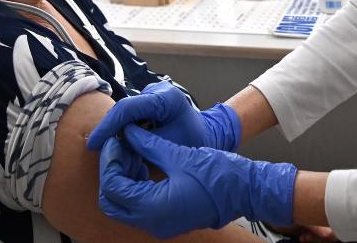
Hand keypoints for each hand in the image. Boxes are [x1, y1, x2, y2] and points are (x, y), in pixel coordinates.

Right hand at [86, 80, 239, 151]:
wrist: (206, 135)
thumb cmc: (193, 144)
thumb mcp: (168, 148)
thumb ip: (142, 144)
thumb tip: (115, 144)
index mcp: (166, 98)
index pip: (128, 108)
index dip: (107, 126)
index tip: (94, 145)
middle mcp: (158, 90)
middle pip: (123, 108)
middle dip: (109, 129)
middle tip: (97, 150)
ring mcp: (153, 93)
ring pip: (125, 111)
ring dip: (116, 130)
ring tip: (110, 150)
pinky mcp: (149, 99)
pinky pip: (130, 113)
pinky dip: (124, 128)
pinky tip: (121, 144)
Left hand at [99, 124, 296, 238]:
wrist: (245, 190)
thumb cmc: (218, 175)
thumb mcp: (179, 155)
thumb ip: (149, 144)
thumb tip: (128, 132)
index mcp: (154, 208)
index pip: (114, 188)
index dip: (110, 162)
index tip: (116, 139)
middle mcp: (153, 222)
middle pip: (112, 202)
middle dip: (111, 173)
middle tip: (119, 147)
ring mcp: (160, 223)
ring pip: (124, 205)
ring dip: (122, 178)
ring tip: (131, 150)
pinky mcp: (166, 218)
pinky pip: (139, 205)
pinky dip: (135, 185)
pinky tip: (142, 162)